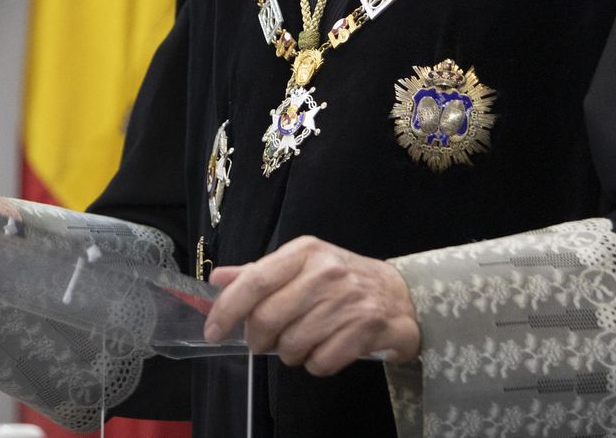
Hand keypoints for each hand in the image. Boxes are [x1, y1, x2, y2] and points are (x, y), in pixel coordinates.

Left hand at [202, 235, 419, 375]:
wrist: (402, 296)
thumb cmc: (343, 281)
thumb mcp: (302, 267)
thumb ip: (259, 274)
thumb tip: (217, 278)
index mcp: (305, 252)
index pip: (255, 280)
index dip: (227, 309)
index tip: (212, 332)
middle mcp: (326, 271)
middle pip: (268, 318)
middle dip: (257, 340)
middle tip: (263, 343)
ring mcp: (348, 300)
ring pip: (293, 345)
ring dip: (290, 354)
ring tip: (302, 343)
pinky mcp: (367, 328)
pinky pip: (321, 362)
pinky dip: (316, 365)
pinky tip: (325, 350)